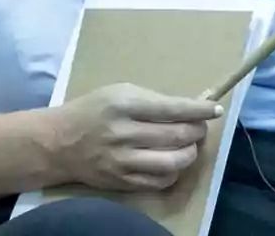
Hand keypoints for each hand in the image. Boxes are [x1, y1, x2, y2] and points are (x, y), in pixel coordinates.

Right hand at [49, 83, 222, 191]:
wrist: (59, 143)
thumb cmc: (93, 110)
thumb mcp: (119, 92)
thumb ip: (152, 100)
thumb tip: (188, 109)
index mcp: (124, 104)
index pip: (172, 108)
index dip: (199, 109)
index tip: (215, 109)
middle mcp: (124, 133)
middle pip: (177, 135)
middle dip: (197, 130)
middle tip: (200, 127)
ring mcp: (123, 161)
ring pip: (173, 161)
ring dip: (190, 152)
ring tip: (189, 145)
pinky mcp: (123, 181)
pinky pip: (160, 180)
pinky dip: (174, 170)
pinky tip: (173, 161)